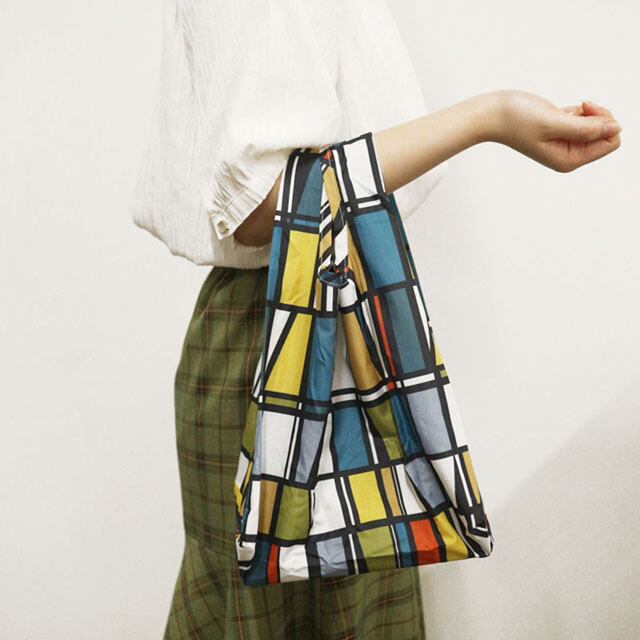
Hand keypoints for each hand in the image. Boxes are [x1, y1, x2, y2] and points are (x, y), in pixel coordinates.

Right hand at [488, 90, 621, 171]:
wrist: (491, 115)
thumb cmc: (516, 121)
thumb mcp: (554, 122)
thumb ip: (587, 128)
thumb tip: (616, 128)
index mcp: (568, 160)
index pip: (610, 142)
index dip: (605, 122)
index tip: (585, 110)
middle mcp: (568, 155)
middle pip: (606, 134)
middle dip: (598, 116)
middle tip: (580, 107)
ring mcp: (564, 143)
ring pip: (597, 125)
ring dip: (587, 112)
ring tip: (563, 111)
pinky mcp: (560, 131)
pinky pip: (584, 119)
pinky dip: (577, 111)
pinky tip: (558, 111)